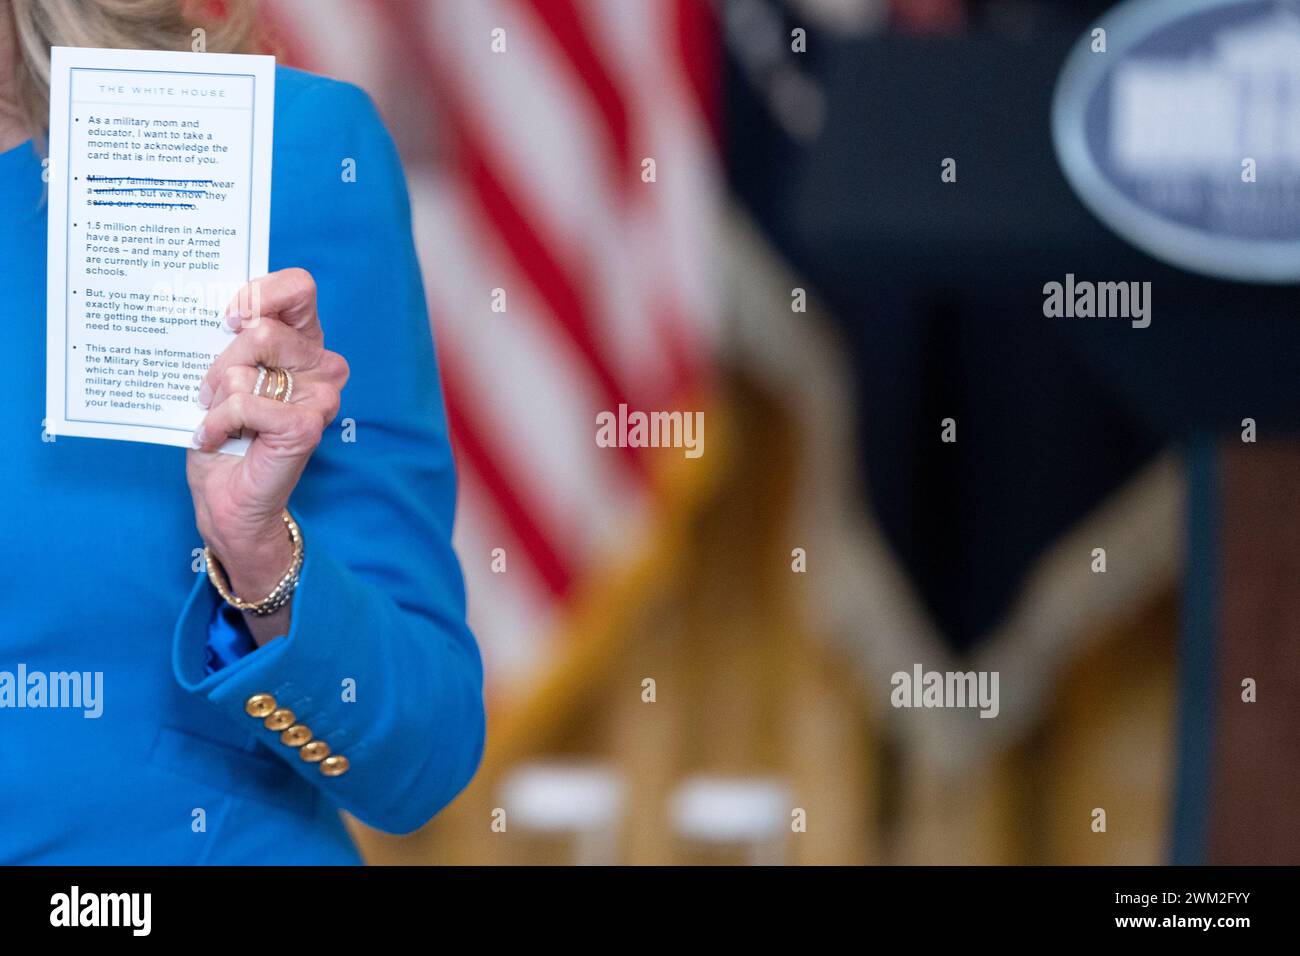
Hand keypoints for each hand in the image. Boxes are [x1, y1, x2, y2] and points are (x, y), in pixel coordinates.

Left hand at [187, 268, 348, 640]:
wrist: (227, 498)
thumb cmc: (225, 433)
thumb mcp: (223, 370)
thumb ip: (233, 337)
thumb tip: (224, 310)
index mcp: (304, 342)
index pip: (298, 288)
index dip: (260, 293)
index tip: (228, 318)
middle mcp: (322, 366)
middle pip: (260, 327)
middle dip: (222, 359)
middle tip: (215, 390)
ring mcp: (319, 397)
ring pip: (246, 364)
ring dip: (217, 392)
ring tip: (217, 416)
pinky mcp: (306, 426)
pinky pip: (243, 402)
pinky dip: (215, 422)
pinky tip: (214, 437)